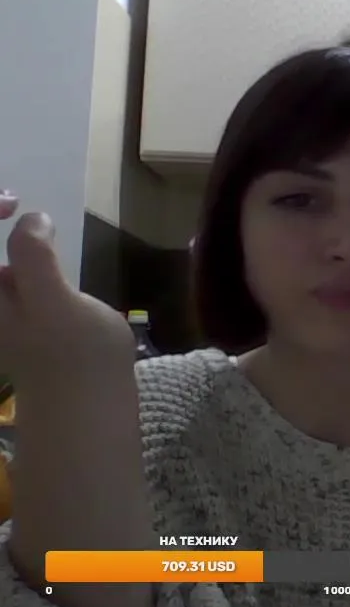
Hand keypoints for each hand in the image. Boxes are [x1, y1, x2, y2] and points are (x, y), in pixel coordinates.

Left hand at [0, 195, 135, 389]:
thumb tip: (31, 219)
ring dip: (3, 239)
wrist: (84, 405)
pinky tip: (34, 250)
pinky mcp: (5, 313)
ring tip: (22, 217)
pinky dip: (11, 255)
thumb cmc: (75, 356)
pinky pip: (1, 277)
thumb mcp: (56, 302)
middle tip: (16, 202)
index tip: (16, 202)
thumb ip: (35, 256)